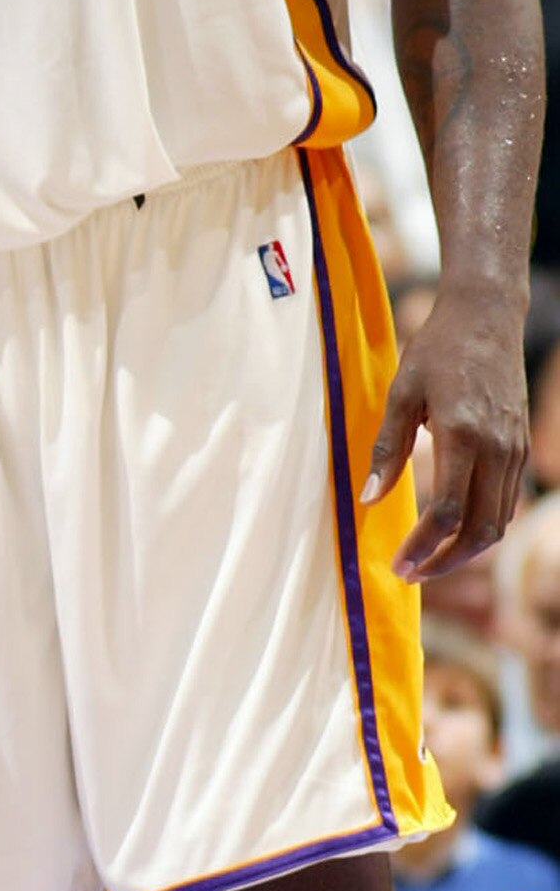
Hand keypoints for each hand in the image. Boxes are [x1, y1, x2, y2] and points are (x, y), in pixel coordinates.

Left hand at [363, 278, 528, 579]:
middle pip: (480, 529)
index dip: (423, 546)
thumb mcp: (400, 394)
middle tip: (412, 574)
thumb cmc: (436, 350)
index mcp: (463, 435)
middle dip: (445, 561)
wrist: (487, 317)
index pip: (448, 511)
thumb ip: (386, 450)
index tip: (399, 565)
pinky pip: (506, 501)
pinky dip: (482, 525)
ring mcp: (515, 449)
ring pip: (498, 521)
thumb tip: (368, 500)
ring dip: (465, 549)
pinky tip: (453, 530)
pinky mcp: (521, 447)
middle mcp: (497, 448)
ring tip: (429, 559)